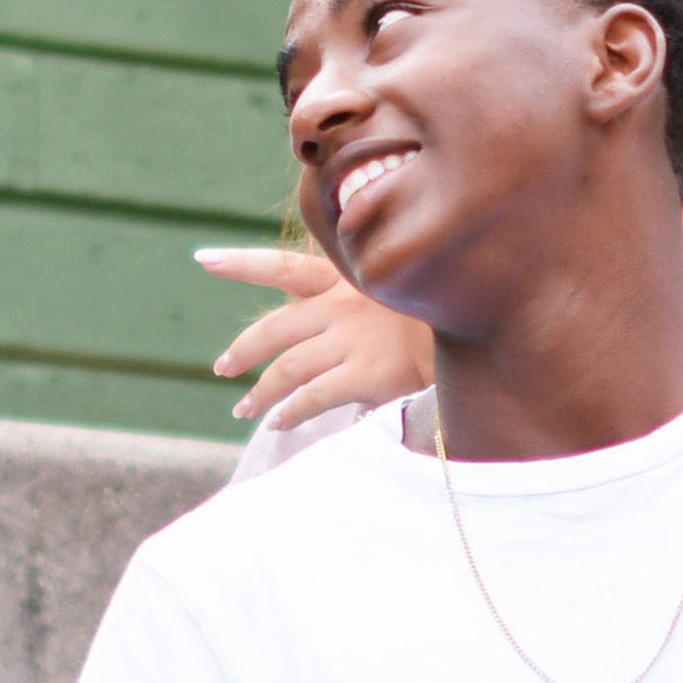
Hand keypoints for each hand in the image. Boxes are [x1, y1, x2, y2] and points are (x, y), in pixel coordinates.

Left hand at [196, 246, 432, 429]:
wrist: (479, 328)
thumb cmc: (439, 308)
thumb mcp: (396, 286)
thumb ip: (361, 298)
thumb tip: (331, 314)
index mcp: (345, 277)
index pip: (283, 266)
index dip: (241, 263)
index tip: (203, 260)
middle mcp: (341, 305)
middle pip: (274, 329)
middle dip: (243, 350)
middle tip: (223, 366)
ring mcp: (352, 340)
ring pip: (287, 369)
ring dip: (261, 392)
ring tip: (245, 408)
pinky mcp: (366, 373)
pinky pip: (312, 397)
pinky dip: (290, 412)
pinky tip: (279, 422)